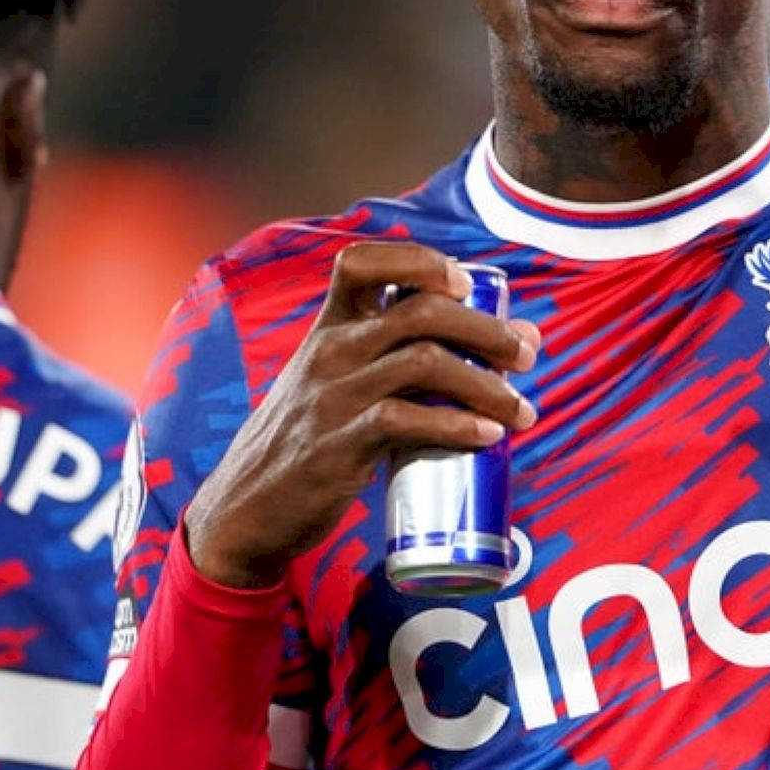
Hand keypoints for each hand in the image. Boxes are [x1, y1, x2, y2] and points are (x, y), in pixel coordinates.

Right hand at [182, 243, 541, 591]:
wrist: (242, 510)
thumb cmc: (307, 443)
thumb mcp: (331, 385)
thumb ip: (390, 364)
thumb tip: (495, 347)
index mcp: (325, 329)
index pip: (359, 262)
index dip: (418, 259)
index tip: (465, 281)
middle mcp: (328, 351)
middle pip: (420, 311)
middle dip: (487, 329)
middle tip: (526, 355)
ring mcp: (332, 396)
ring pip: (425, 361)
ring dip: (488, 384)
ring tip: (522, 411)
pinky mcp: (338, 445)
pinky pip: (408, 420)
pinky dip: (457, 425)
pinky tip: (487, 437)